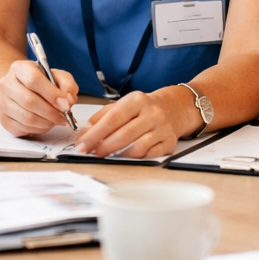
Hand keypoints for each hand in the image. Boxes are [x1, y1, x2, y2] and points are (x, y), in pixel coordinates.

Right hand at [0, 59, 78, 137]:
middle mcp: (6, 84)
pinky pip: (22, 129)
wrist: (23, 90)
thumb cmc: (42, 84)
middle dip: (51, 113)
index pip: (33, 80)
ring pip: (26, 118)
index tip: (65, 104)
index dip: (52, 94)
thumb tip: (67, 101)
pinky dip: (37, 130)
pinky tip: (44, 124)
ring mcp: (2, 102)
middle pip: (29, 101)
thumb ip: (67, 85)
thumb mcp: (58, 77)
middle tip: (64, 117)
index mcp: (19, 68)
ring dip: (46, 123)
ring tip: (55, 120)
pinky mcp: (3, 119)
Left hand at [73, 87, 195, 158]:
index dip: (95, 134)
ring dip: (118, 155)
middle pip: (123, 135)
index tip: (82, 144)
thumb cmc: (145, 107)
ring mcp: (162, 129)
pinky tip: (126, 157)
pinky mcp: (169, 143)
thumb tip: (84, 133)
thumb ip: (102, 116)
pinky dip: (135, 158)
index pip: (112, 119)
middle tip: (90, 153)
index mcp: (137, 101)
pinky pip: (149, 155)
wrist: (176, 107)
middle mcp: (151, 113)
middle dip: (103, 147)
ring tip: (106, 155)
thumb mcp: (124, 104)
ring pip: (136, 147)